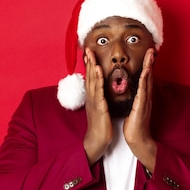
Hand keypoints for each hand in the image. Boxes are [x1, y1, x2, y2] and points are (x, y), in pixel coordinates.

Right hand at [82, 47, 112, 165]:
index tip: (89, 54)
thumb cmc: (101, 126)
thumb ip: (100, 100)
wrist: (98, 141)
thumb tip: (101, 93)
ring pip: (92, 81)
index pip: (91, 78)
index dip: (90, 66)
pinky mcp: (99, 107)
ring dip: (92, 66)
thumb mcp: (100, 110)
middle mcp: (92, 98)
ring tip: (91, 54)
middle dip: (89, 62)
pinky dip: (98, 79)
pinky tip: (98, 70)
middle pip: (90, 76)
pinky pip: (98, 91)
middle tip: (87, 48)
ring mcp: (94, 102)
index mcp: (93, 98)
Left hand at [124, 48, 156, 171]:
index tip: (147, 54)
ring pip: (147, 80)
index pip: (144, 78)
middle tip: (151, 49)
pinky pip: (143, 91)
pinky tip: (146, 72)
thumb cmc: (134, 125)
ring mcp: (145, 101)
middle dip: (150, 62)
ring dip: (149, 67)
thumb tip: (133, 92)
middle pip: (148, 76)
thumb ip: (135, 99)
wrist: (137, 139)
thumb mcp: (133, 108)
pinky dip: (144, 80)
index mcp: (142, 97)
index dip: (146, 65)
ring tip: (150, 55)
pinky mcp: (142, 106)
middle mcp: (146, 97)